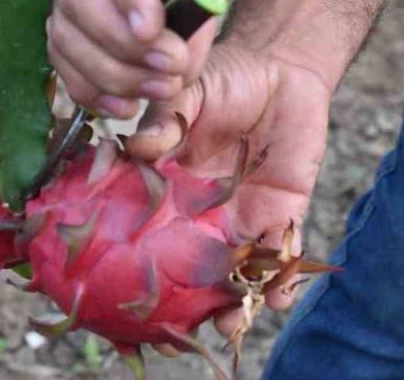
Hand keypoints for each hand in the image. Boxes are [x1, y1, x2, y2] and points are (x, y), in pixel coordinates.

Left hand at [48, 0, 250, 118]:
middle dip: (110, 72)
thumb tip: (171, 91)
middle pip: (64, 30)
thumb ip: (181, 41)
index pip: (62, 48)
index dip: (88, 86)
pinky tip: (152, 27)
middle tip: (158, 88)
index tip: (126, 111)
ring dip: (121, 44)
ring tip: (166, 63)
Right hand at [126, 41, 332, 333]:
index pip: (146, 232)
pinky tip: (278, 297)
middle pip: (188, 267)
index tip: (121, 298)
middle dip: (182, 304)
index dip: (134, 264)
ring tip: (229, 324)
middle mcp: (201, 212)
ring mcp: (241, 216)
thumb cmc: (225, 78)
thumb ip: (165, 120)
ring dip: (233, 303)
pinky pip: (282, 254)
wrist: (281, 68)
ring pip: (233, 271)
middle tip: (171, 335)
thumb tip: (137, 146)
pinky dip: (282, 281)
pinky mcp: (283, 213)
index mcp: (169, 187)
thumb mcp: (188, 93)